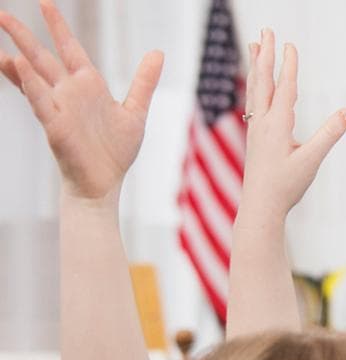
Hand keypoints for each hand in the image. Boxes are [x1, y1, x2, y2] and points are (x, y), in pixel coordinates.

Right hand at [0, 0, 161, 203]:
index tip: (44, 2)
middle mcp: (68, 92)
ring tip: (4, 37)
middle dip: (23, 35)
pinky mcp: (54, 125)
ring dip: (19, 56)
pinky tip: (17, 64)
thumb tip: (157, 52)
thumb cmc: (115, 151)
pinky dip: (29, 83)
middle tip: (3, 13)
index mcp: (87, 85)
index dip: (58, 26)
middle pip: (43, 57)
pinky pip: (39, 100)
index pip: (69, 48)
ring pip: (34, 75)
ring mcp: (59, 107)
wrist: (105, 183)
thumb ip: (143, 82)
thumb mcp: (135, 111)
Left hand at [236, 30, 345, 220]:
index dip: (288, 66)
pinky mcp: (255, 137)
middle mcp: (263, 122)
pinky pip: (253, 102)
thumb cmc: (286, 186)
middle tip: (266, 32)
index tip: (290, 44)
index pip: (285, 88)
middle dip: (265, 55)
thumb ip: (329, 134)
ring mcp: (256, 128)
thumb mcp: (312, 161)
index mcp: (277, 125)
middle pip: (263, 81)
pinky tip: (257, 85)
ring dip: (256, 66)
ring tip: (255, 46)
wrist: (260, 206)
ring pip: (255, 89)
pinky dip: (255, 86)